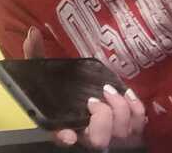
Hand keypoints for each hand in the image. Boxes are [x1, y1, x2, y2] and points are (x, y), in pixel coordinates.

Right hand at [22, 27, 146, 148]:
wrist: (89, 100)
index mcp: (64, 124)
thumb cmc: (64, 89)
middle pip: (98, 139)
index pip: (61, 138)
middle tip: (94, 99)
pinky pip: (138, 126)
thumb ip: (36, 55)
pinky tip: (127, 93)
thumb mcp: (46, 72)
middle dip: (101, 119)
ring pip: (121, 133)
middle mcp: (87, 135)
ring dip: (120, 110)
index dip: (64, 137)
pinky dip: (136, 110)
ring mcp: (110, 135)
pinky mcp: (128, 130)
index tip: (69, 135)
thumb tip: (33, 32)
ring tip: (111, 90)